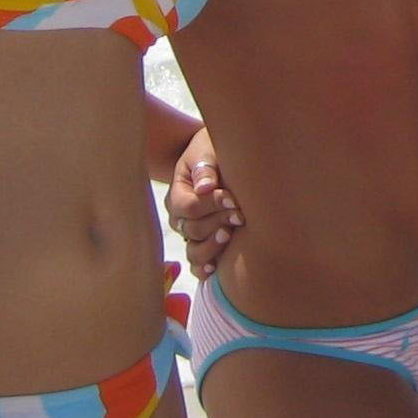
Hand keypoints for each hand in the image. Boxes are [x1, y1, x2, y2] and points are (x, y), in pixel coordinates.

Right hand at [165, 130, 240, 278]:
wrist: (223, 155)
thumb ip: (205, 165)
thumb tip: (205, 187)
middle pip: (192, 230)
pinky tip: (218, 266)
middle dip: (217, 222)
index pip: (189, 207)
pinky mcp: (204, 245)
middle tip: (240, 215)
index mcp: (178, 192)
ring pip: (193, 252)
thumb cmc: (215, 149)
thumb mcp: (208, 148)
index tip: (232, 198)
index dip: (211, 205)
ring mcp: (190, 233)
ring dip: (212, 246)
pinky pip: (198, 265)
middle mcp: (180, 217)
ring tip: (230, 235)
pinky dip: (206, 268)